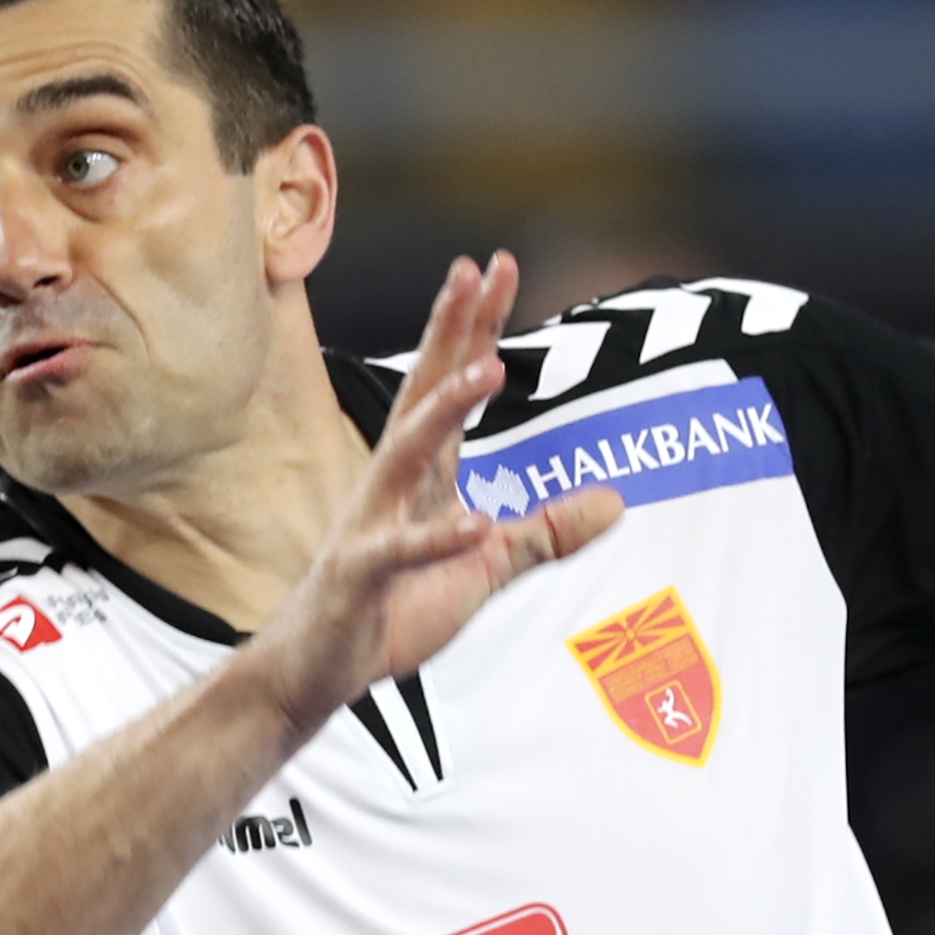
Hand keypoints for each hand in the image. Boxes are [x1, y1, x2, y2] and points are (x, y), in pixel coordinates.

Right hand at [252, 251, 622, 730]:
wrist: (318, 668)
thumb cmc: (393, 610)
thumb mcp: (487, 568)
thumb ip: (546, 533)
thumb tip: (616, 501)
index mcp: (425, 474)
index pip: (453, 385)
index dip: (478, 327)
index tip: (500, 265)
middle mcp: (393, 483)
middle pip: (426, 391)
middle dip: (452, 331)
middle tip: (476, 269)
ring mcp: (373, 524)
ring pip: (409, 453)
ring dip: (448, 410)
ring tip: (491, 368)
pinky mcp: (362, 576)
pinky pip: (401, 553)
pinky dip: (438, 539)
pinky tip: (476, 524)